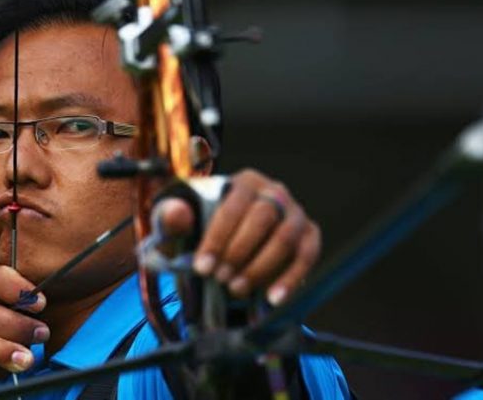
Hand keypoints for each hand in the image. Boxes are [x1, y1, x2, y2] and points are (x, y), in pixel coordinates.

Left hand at [158, 169, 320, 306]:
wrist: (226, 245)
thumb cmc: (201, 230)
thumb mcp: (180, 225)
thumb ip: (172, 217)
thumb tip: (178, 213)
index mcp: (243, 182)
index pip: (233, 206)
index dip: (217, 238)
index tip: (202, 268)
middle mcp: (274, 192)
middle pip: (263, 218)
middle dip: (238, 253)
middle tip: (220, 279)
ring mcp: (295, 213)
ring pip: (285, 238)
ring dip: (260, 268)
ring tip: (236, 290)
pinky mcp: (309, 236)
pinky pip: (307, 256)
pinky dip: (291, 279)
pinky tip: (273, 300)